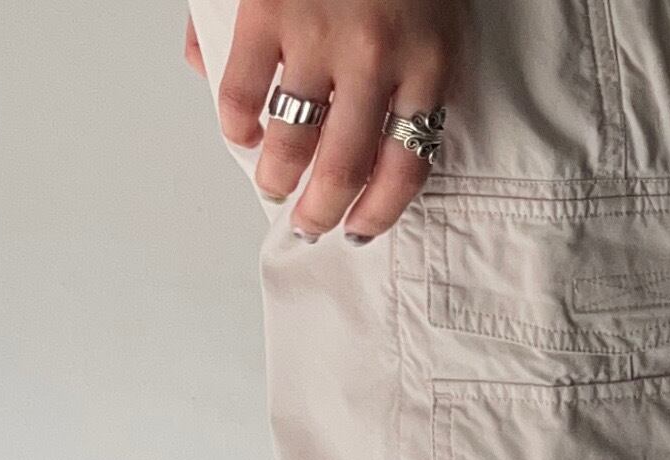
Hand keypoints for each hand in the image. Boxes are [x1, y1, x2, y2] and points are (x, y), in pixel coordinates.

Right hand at [212, 0, 465, 242]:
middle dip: (322, 211)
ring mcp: (319, 38)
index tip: (361, 228)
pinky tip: (240, 131)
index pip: (407, 168)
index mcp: (430, 62)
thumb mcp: (433, 9)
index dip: (379, 212)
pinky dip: (237, 123)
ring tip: (274, 182)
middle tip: (310, 222)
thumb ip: (405, 66)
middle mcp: (377, 60)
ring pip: (291, 140)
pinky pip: (244, 91)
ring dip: (277, 175)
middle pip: (344, 169)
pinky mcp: (268, 12)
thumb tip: (381, 107)